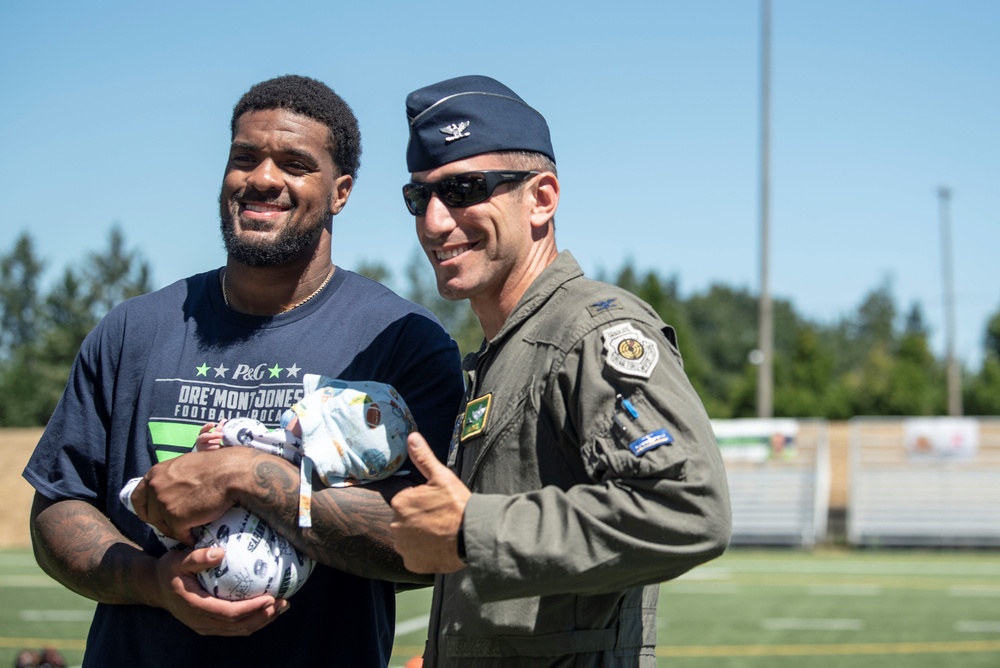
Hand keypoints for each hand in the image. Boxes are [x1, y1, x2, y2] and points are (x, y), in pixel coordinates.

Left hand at [131, 449, 248, 545]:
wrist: (231, 473)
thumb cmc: (216, 466)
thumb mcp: (185, 465)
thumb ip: (172, 477)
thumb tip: (173, 488)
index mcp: (155, 473)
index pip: (138, 498)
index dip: (146, 509)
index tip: (155, 515)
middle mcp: (155, 488)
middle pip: (150, 515)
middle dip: (163, 522)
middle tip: (178, 525)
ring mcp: (164, 504)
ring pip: (164, 527)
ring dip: (177, 531)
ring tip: (191, 531)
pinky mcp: (176, 518)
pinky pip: (179, 534)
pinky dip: (188, 538)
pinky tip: (197, 537)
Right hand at [155, 546, 288, 635]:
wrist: (154, 588)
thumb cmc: (168, 570)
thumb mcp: (178, 560)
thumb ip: (198, 557)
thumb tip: (221, 552)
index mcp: (195, 606)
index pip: (228, 613)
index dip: (251, 608)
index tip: (270, 598)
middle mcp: (201, 621)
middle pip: (238, 626)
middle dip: (263, 616)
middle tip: (284, 602)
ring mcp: (205, 626)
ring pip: (238, 630)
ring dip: (262, 620)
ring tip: (282, 607)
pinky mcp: (209, 625)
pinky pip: (234, 628)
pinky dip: (253, 620)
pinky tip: (267, 609)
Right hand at [195, 420, 225, 451]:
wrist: (206, 454)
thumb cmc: (211, 442)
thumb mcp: (214, 435)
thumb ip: (219, 428)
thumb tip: (225, 420)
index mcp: (202, 435)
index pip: (203, 429)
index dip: (208, 426)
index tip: (213, 424)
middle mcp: (200, 441)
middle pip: (204, 437)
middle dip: (213, 435)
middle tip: (222, 435)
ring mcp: (201, 449)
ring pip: (207, 447)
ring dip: (215, 446)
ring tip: (220, 445)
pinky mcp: (205, 456)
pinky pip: (210, 454)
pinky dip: (217, 453)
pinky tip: (222, 452)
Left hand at [389, 432, 470, 573]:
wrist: (472, 535)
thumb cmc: (457, 504)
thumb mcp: (442, 477)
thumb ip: (423, 458)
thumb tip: (411, 436)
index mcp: (400, 502)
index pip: (406, 502)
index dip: (422, 503)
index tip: (437, 505)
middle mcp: (395, 525)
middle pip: (405, 521)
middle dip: (418, 520)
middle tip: (439, 520)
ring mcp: (403, 547)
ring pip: (408, 539)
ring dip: (419, 537)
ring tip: (439, 535)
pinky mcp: (412, 564)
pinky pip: (413, 557)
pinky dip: (422, 554)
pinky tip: (437, 548)